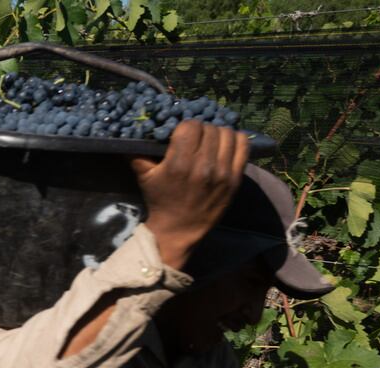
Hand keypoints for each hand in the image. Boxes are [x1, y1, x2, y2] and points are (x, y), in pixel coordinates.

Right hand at [129, 121, 249, 268]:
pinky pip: (243, 146)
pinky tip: (226, 145)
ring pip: (227, 134)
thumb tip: (136, 131)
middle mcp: (203, 166)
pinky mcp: (235, 180)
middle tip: (197, 140)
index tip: (183, 135)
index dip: (186, 127)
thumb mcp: (143, 177)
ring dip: (218, 134)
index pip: (191, 126)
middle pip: (209, 128)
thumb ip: (137, 153)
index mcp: (179, 164)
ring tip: (211, 142)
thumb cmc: (160, 201)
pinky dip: (235, 140)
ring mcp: (222, 173)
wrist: (178, 230)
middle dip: (201, 130)